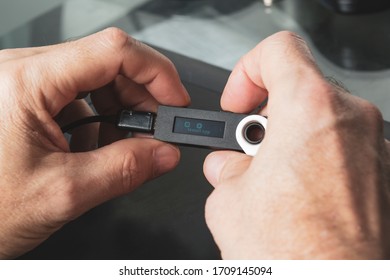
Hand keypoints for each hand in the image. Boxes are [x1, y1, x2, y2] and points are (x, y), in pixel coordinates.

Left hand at [0, 28, 189, 258]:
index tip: (175, 101)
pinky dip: (96, 123)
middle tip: (154, 134)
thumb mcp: (62, 193)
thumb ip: (124, 170)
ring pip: (94, 82)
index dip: (156, 73)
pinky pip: (76, 98)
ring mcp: (23, 85)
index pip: (113, 50)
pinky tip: (92, 150)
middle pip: (107, 64)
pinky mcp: (25, 100)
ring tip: (119, 149)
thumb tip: (163, 154)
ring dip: (118, 114)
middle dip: (140, 99)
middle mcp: (22, 73)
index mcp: (26, 82)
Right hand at [203, 31, 389, 258]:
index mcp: (310, 110)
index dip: (248, 71)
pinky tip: (298, 195)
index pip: (279, 50)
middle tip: (248, 151)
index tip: (238, 104)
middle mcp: (352, 122)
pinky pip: (343, 149)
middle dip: (265, 117)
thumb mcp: (228, 202)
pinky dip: (316, 161)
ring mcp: (376, 148)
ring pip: (321, 121)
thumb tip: (229, 165)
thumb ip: (226, 169)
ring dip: (290, 140)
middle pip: (300, 89)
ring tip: (271, 179)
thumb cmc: (294, 256)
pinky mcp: (385, 176)